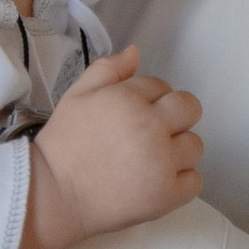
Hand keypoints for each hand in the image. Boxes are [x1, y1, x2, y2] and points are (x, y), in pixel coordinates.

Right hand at [28, 45, 204, 248]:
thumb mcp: (76, 96)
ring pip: (194, 145)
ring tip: (149, 160)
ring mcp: (163, 163)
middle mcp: (152, 128)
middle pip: (190, 109)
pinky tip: (157, 181)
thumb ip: (108, 70)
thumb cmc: (64, 144)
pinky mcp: (167, 195)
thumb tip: (136, 52)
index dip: (147, 99)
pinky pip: (195, 180)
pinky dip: (181, 181)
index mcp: (129, 99)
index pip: (161, 86)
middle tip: (148, 135)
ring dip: (177, 150)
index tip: (130, 116)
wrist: (53, 196)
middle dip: (174, 117)